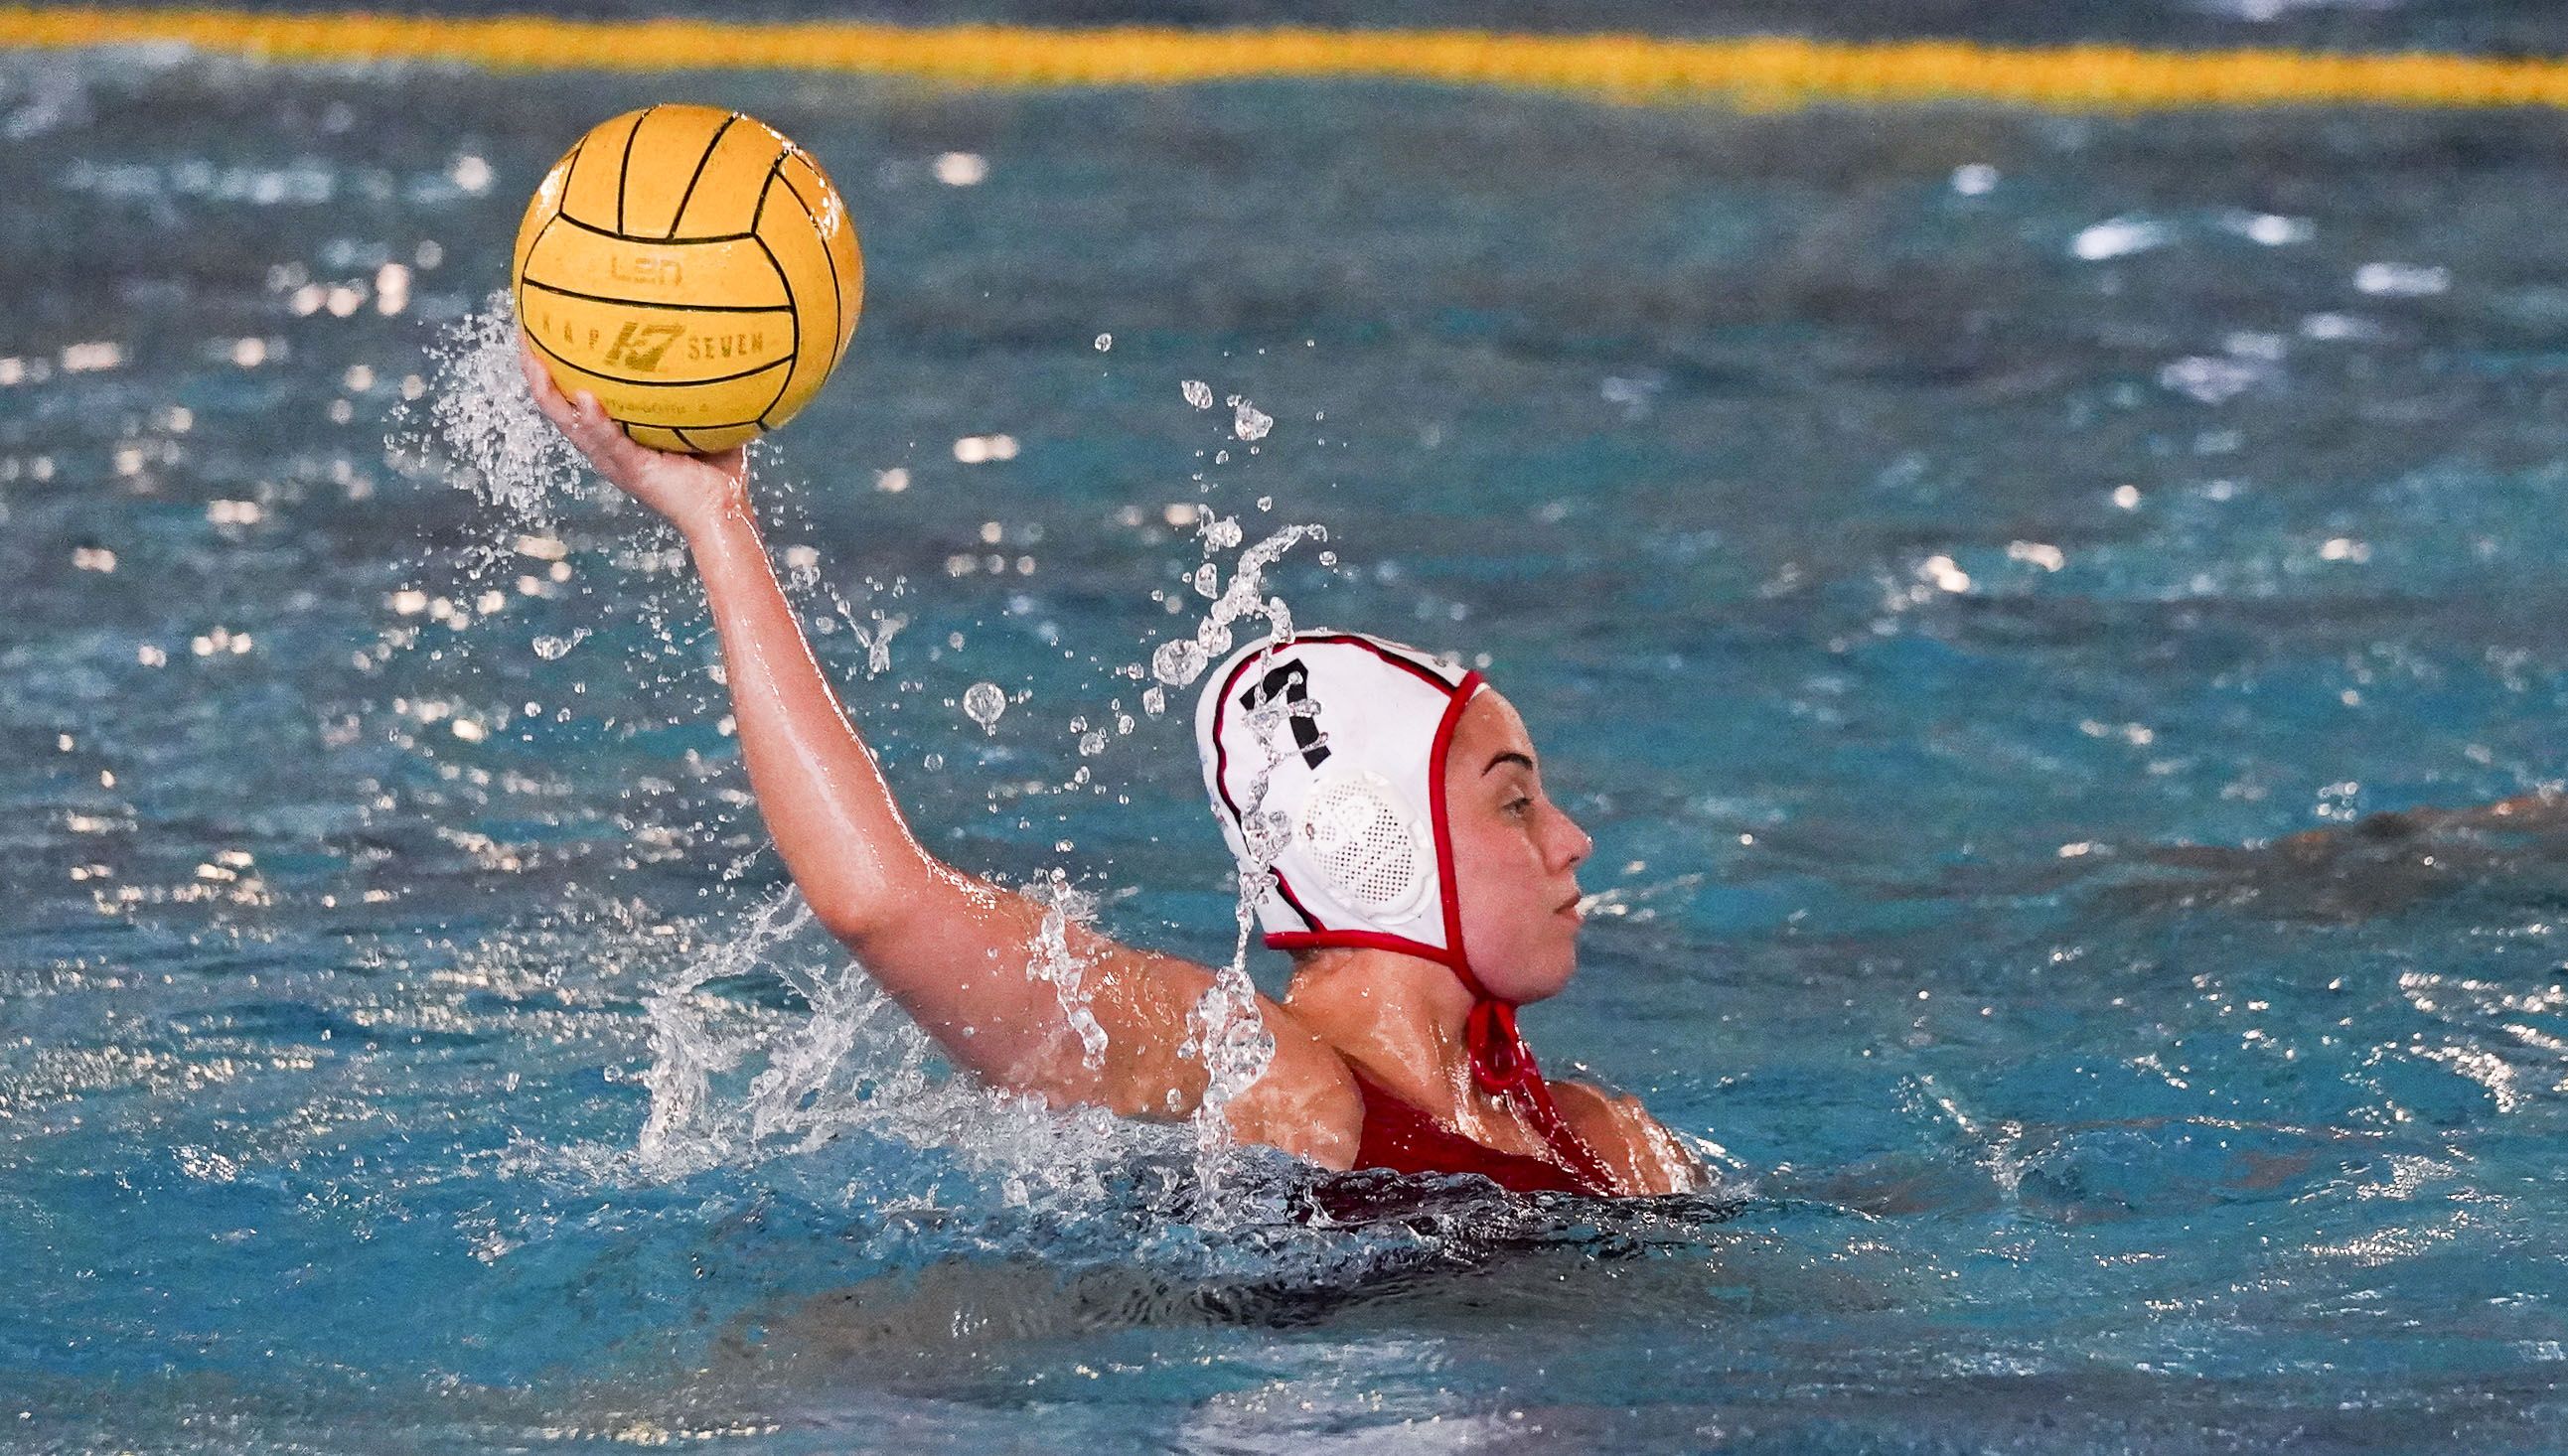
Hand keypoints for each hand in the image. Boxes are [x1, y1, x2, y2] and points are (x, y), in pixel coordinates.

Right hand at [518, 335, 748, 537]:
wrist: (725, 512)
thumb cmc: (718, 469)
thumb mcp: (704, 418)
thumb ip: (699, 386)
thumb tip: (712, 340)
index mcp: (615, 437)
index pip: (574, 399)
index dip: (553, 369)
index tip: (541, 330)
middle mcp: (606, 449)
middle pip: (557, 407)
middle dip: (535, 373)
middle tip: (522, 335)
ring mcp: (615, 461)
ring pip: (569, 424)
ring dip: (548, 393)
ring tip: (534, 362)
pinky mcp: (632, 471)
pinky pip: (608, 442)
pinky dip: (594, 421)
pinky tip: (584, 397)